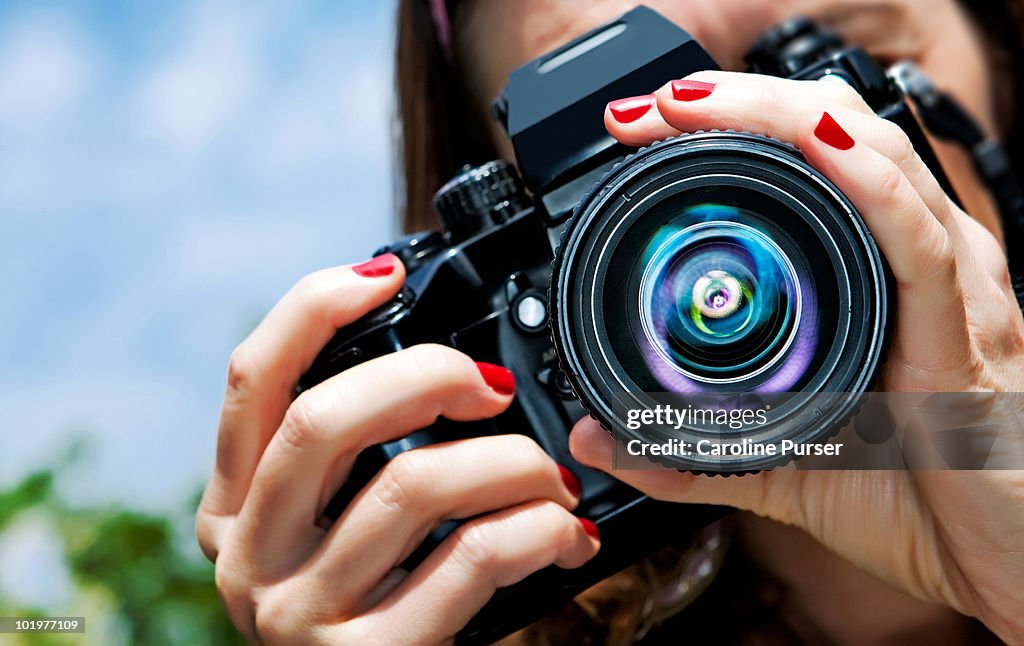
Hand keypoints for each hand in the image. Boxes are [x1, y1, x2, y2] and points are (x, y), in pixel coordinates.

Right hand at [196, 254, 598, 644]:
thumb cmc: (378, 608)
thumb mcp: (334, 530)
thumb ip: (349, 460)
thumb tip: (434, 363)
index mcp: (235, 508)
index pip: (252, 380)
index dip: (313, 308)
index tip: (385, 274)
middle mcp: (249, 558)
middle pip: (326, 418)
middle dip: (427, 375)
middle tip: (493, 387)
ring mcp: (301, 615)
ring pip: (414, 484)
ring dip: (511, 463)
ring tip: (552, 476)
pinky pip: (471, 558)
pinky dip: (537, 528)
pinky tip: (563, 532)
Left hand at [570, 71, 1023, 640]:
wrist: (1003, 566)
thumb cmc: (916, 503)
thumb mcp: (783, 467)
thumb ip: (689, 454)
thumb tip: (598, 440)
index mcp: (880, 276)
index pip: (811, 163)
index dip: (734, 126)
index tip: (644, 128)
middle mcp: (922, 261)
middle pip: (838, 134)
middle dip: (740, 104)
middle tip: (649, 109)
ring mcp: (954, 287)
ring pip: (877, 160)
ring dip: (781, 119)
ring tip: (695, 107)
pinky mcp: (972, 332)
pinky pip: (921, 240)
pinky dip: (868, 184)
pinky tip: (817, 145)